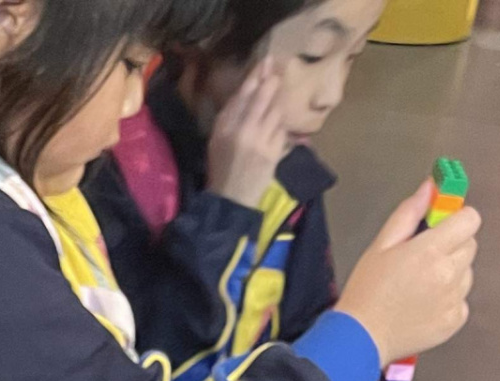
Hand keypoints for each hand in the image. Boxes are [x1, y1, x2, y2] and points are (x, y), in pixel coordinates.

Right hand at [206, 55, 288, 210]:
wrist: (230, 200)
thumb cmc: (221, 168)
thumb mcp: (217, 139)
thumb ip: (231, 115)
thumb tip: (248, 89)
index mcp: (225, 126)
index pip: (244, 94)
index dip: (257, 75)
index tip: (266, 61)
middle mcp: (243, 131)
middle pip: (264, 97)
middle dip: (272, 82)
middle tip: (277, 73)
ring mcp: (260, 142)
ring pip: (276, 111)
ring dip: (279, 103)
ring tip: (278, 99)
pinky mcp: (273, 153)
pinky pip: (282, 130)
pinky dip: (281, 126)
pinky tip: (276, 127)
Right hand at [336, 179, 479, 364]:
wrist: (361, 340)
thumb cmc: (366, 293)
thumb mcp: (381, 245)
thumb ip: (409, 213)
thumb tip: (429, 189)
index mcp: (430, 251)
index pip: (470, 220)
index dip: (457, 219)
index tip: (444, 225)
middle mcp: (447, 274)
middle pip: (470, 245)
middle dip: (452, 246)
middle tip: (424, 259)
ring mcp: (453, 300)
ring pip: (467, 273)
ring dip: (451, 273)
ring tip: (422, 285)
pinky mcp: (453, 321)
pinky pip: (462, 300)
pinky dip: (448, 300)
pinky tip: (425, 304)